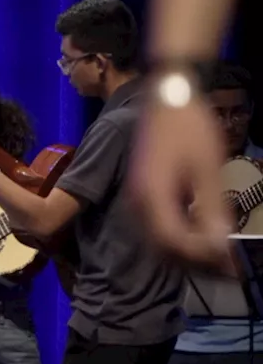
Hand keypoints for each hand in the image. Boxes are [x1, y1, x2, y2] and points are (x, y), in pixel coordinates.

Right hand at [128, 93, 234, 273]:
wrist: (167, 97)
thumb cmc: (190, 128)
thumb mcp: (208, 170)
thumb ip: (212, 210)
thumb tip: (219, 245)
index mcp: (151, 196)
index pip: (172, 240)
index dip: (199, 255)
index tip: (227, 260)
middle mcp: (137, 202)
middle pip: (162, 246)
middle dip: (194, 259)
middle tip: (226, 266)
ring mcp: (137, 198)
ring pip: (158, 238)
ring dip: (186, 250)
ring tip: (217, 253)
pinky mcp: (142, 193)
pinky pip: (157, 225)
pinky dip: (179, 235)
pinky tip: (200, 234)